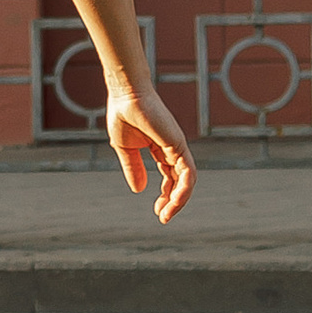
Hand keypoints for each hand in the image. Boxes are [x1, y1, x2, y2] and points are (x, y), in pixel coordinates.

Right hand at [107, 80, 195, 223]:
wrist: (126, 94)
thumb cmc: (123, 114)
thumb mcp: (125, 149)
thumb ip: (133, 168)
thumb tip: (139, 190)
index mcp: (161, 149)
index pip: (170, 177)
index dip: (166, 195)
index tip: (157, 211)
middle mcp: (173, 149)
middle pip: (180, 181)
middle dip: (173, 202)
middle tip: (163, 217)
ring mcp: (178, 147)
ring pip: (187, 180)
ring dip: (179, 200)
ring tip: (167, 214)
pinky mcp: (179, 145)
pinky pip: (187, 172)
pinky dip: (183, 189)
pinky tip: (174, 201)